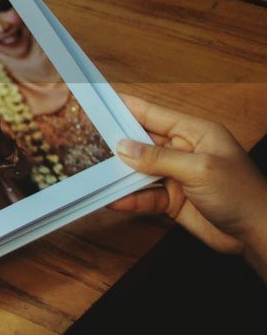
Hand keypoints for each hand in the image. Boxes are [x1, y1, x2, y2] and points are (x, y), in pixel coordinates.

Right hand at [110, 95, 266, 278]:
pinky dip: (128, 198)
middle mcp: (183, 151)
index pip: (153, 113)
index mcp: (195, 132)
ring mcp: (176, 176)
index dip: (126, 106)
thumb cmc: (242, 194)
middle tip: (85, 139)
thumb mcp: (198, 169)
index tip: (100, 100)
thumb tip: (124, 147)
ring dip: (119, 174)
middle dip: (116, 141)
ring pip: (138, 170)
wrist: (258, 234)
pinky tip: (113, 200)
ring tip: (93, 173)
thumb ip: (158, 158)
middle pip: (141, 141)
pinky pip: (143, 195)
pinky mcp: (172, 199)